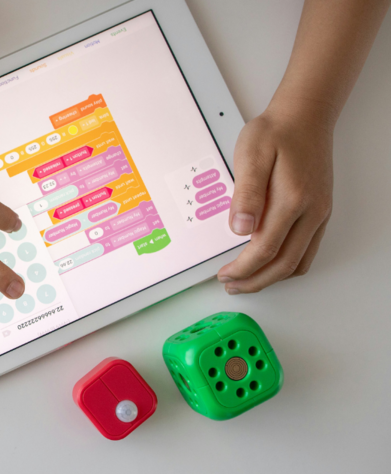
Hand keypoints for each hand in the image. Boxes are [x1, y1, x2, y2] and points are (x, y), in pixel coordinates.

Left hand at [218, 101, 333, 293]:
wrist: (304, 117)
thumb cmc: (275, 133)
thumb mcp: (252, 156)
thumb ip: (246, 193)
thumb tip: (240, 228)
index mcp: (292, 199)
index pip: (265, 249)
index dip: (243, 268)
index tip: (224, 274)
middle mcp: (311, 211)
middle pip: (284, 264)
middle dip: (255, 281)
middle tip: (231, 285)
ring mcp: (319, 213)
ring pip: (299, 262)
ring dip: (272, 277)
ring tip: (246, 280)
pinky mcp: (320, 212)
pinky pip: (307, 250)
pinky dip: (287, 265)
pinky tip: (268, 264)